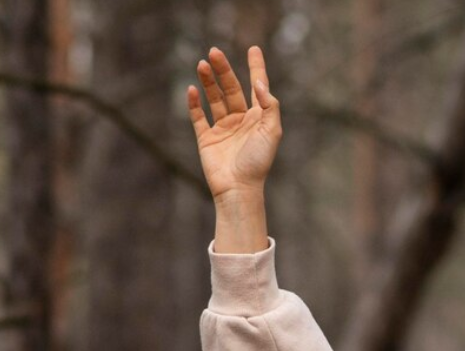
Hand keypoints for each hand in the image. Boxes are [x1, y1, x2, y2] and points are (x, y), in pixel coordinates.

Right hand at [186, 46, 280, 201]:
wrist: (239, 187)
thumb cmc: (259, 161)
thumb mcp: (272, 131)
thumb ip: (269, 105)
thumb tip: (259, 82)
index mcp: (258, 118)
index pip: (257, 87)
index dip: (256, 67)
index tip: (253, 48)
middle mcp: (241, 120)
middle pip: (232, 88)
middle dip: (223, 70)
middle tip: (214, 51)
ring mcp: (223, 129)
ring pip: (214, 99)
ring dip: (208, 81)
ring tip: (202, 63)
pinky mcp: (207, 138)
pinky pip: (198, 117)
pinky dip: (194, 103)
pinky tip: (192, 89)